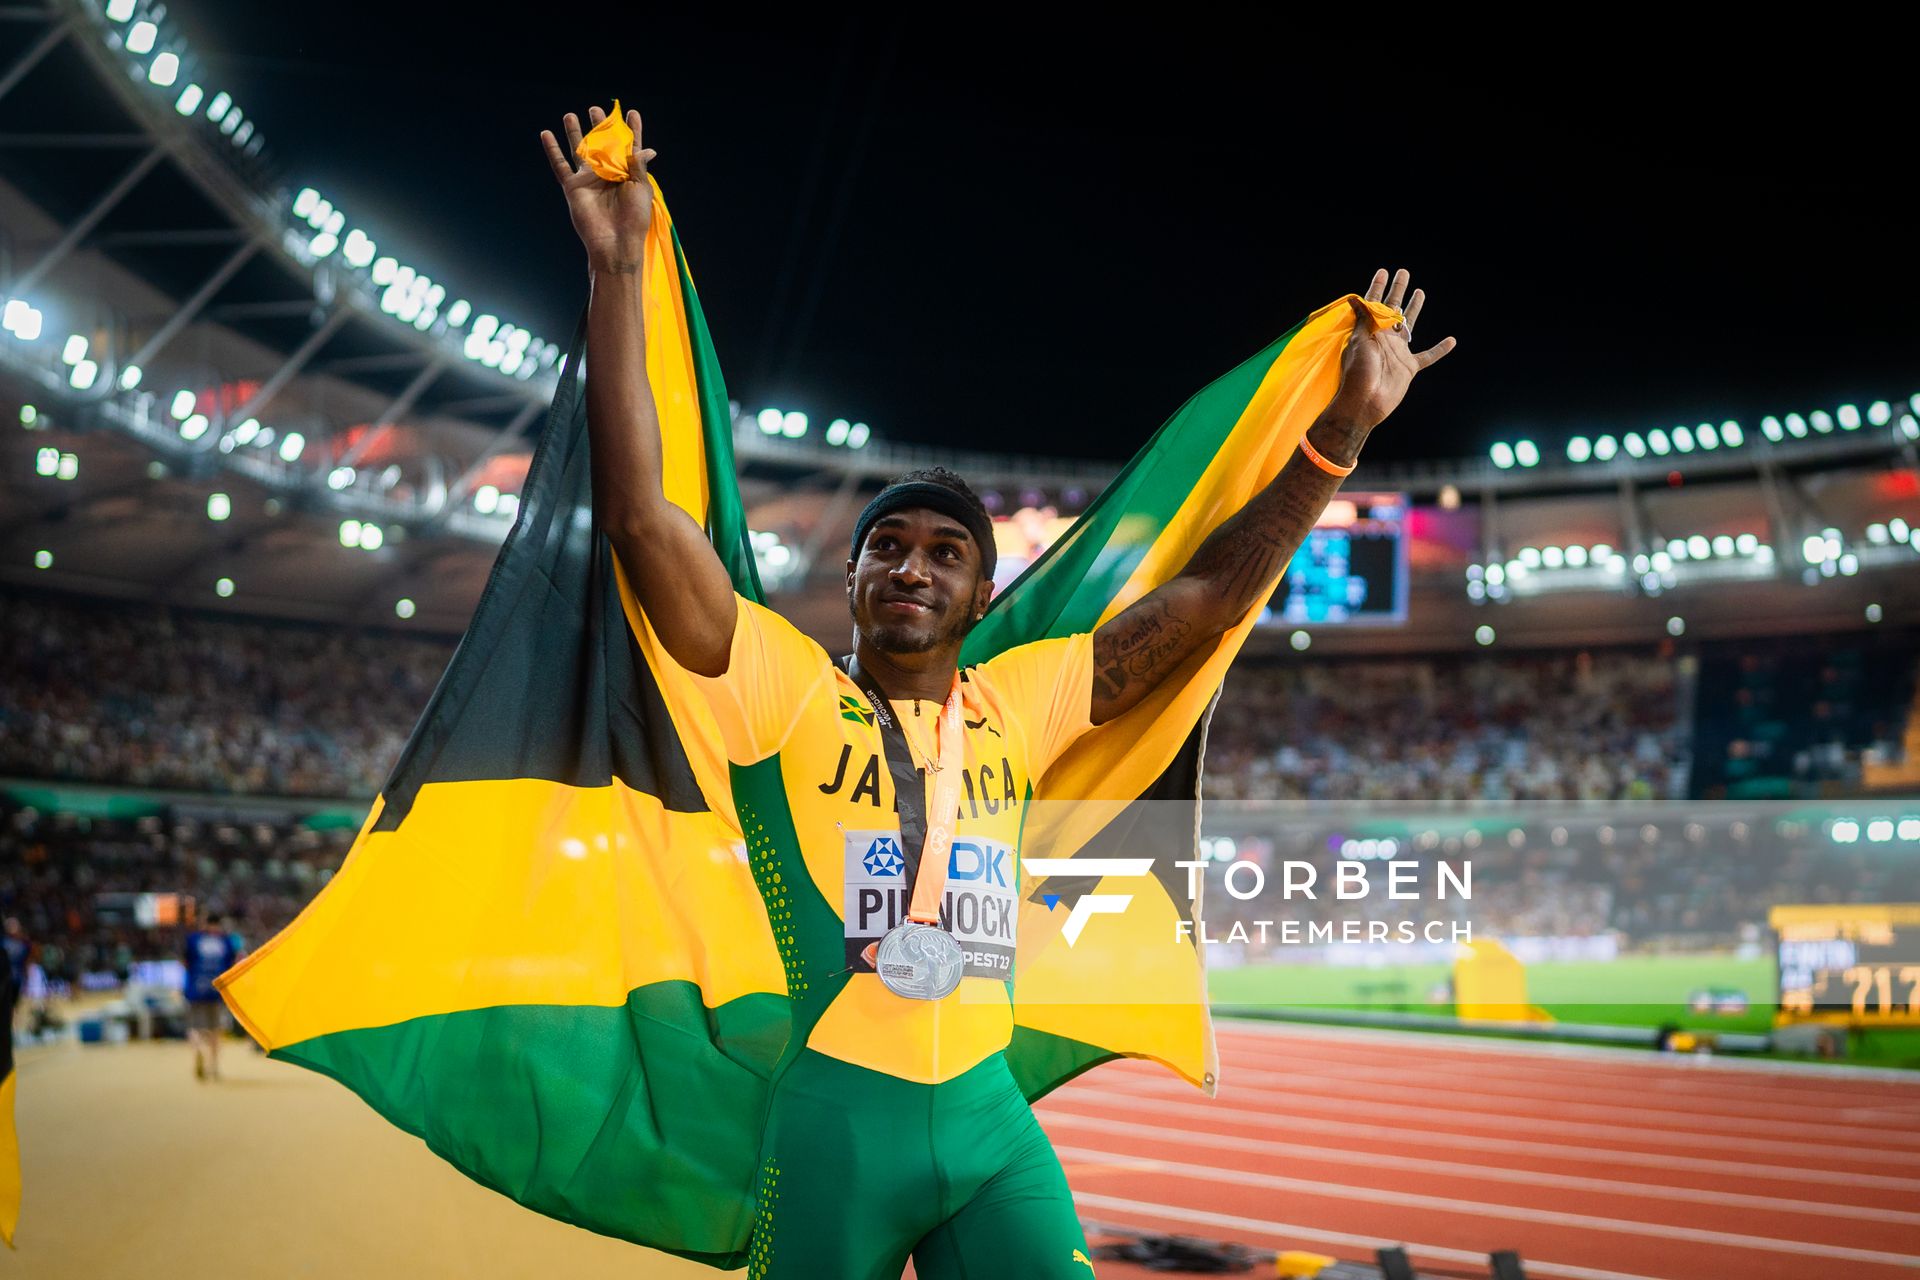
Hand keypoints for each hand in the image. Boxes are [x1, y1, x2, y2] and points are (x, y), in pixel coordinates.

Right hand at [540, 106, 657, 267]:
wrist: (615, 241)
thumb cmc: (634, 218)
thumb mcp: (641, 188)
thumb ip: (638, 166)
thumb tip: (646, 148)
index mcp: (627, 172)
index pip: (629, 146)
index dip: (631, 130)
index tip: (631, 113)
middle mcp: (607, 173)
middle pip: (602, 143)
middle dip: (600, 126)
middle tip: (596, 109)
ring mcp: (589, 179)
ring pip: (579, 150)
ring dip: (575, 133)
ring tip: (571, 115)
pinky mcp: (573, 187)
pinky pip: (560, 165)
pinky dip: (552, 150)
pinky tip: (546, 134)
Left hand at [1327, 268, 1456, 430]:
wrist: (1365, 402)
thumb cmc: (1358, 372)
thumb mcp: (1359, 341)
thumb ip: (1362, 320)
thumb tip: (1354, 298)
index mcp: (1370, 330)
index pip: (1374, 303)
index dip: (1378, 287)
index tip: (1383, 271)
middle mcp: (1384, 338)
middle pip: (1393, 308)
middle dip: (1397, 290)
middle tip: (1403, 272)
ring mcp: (1397, 352)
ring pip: (1409, 325)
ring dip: (1414, 308)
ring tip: (1419, 292)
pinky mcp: (1409, 367)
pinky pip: (1428, 356)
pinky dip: (1440, 350)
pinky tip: (1451, 340)